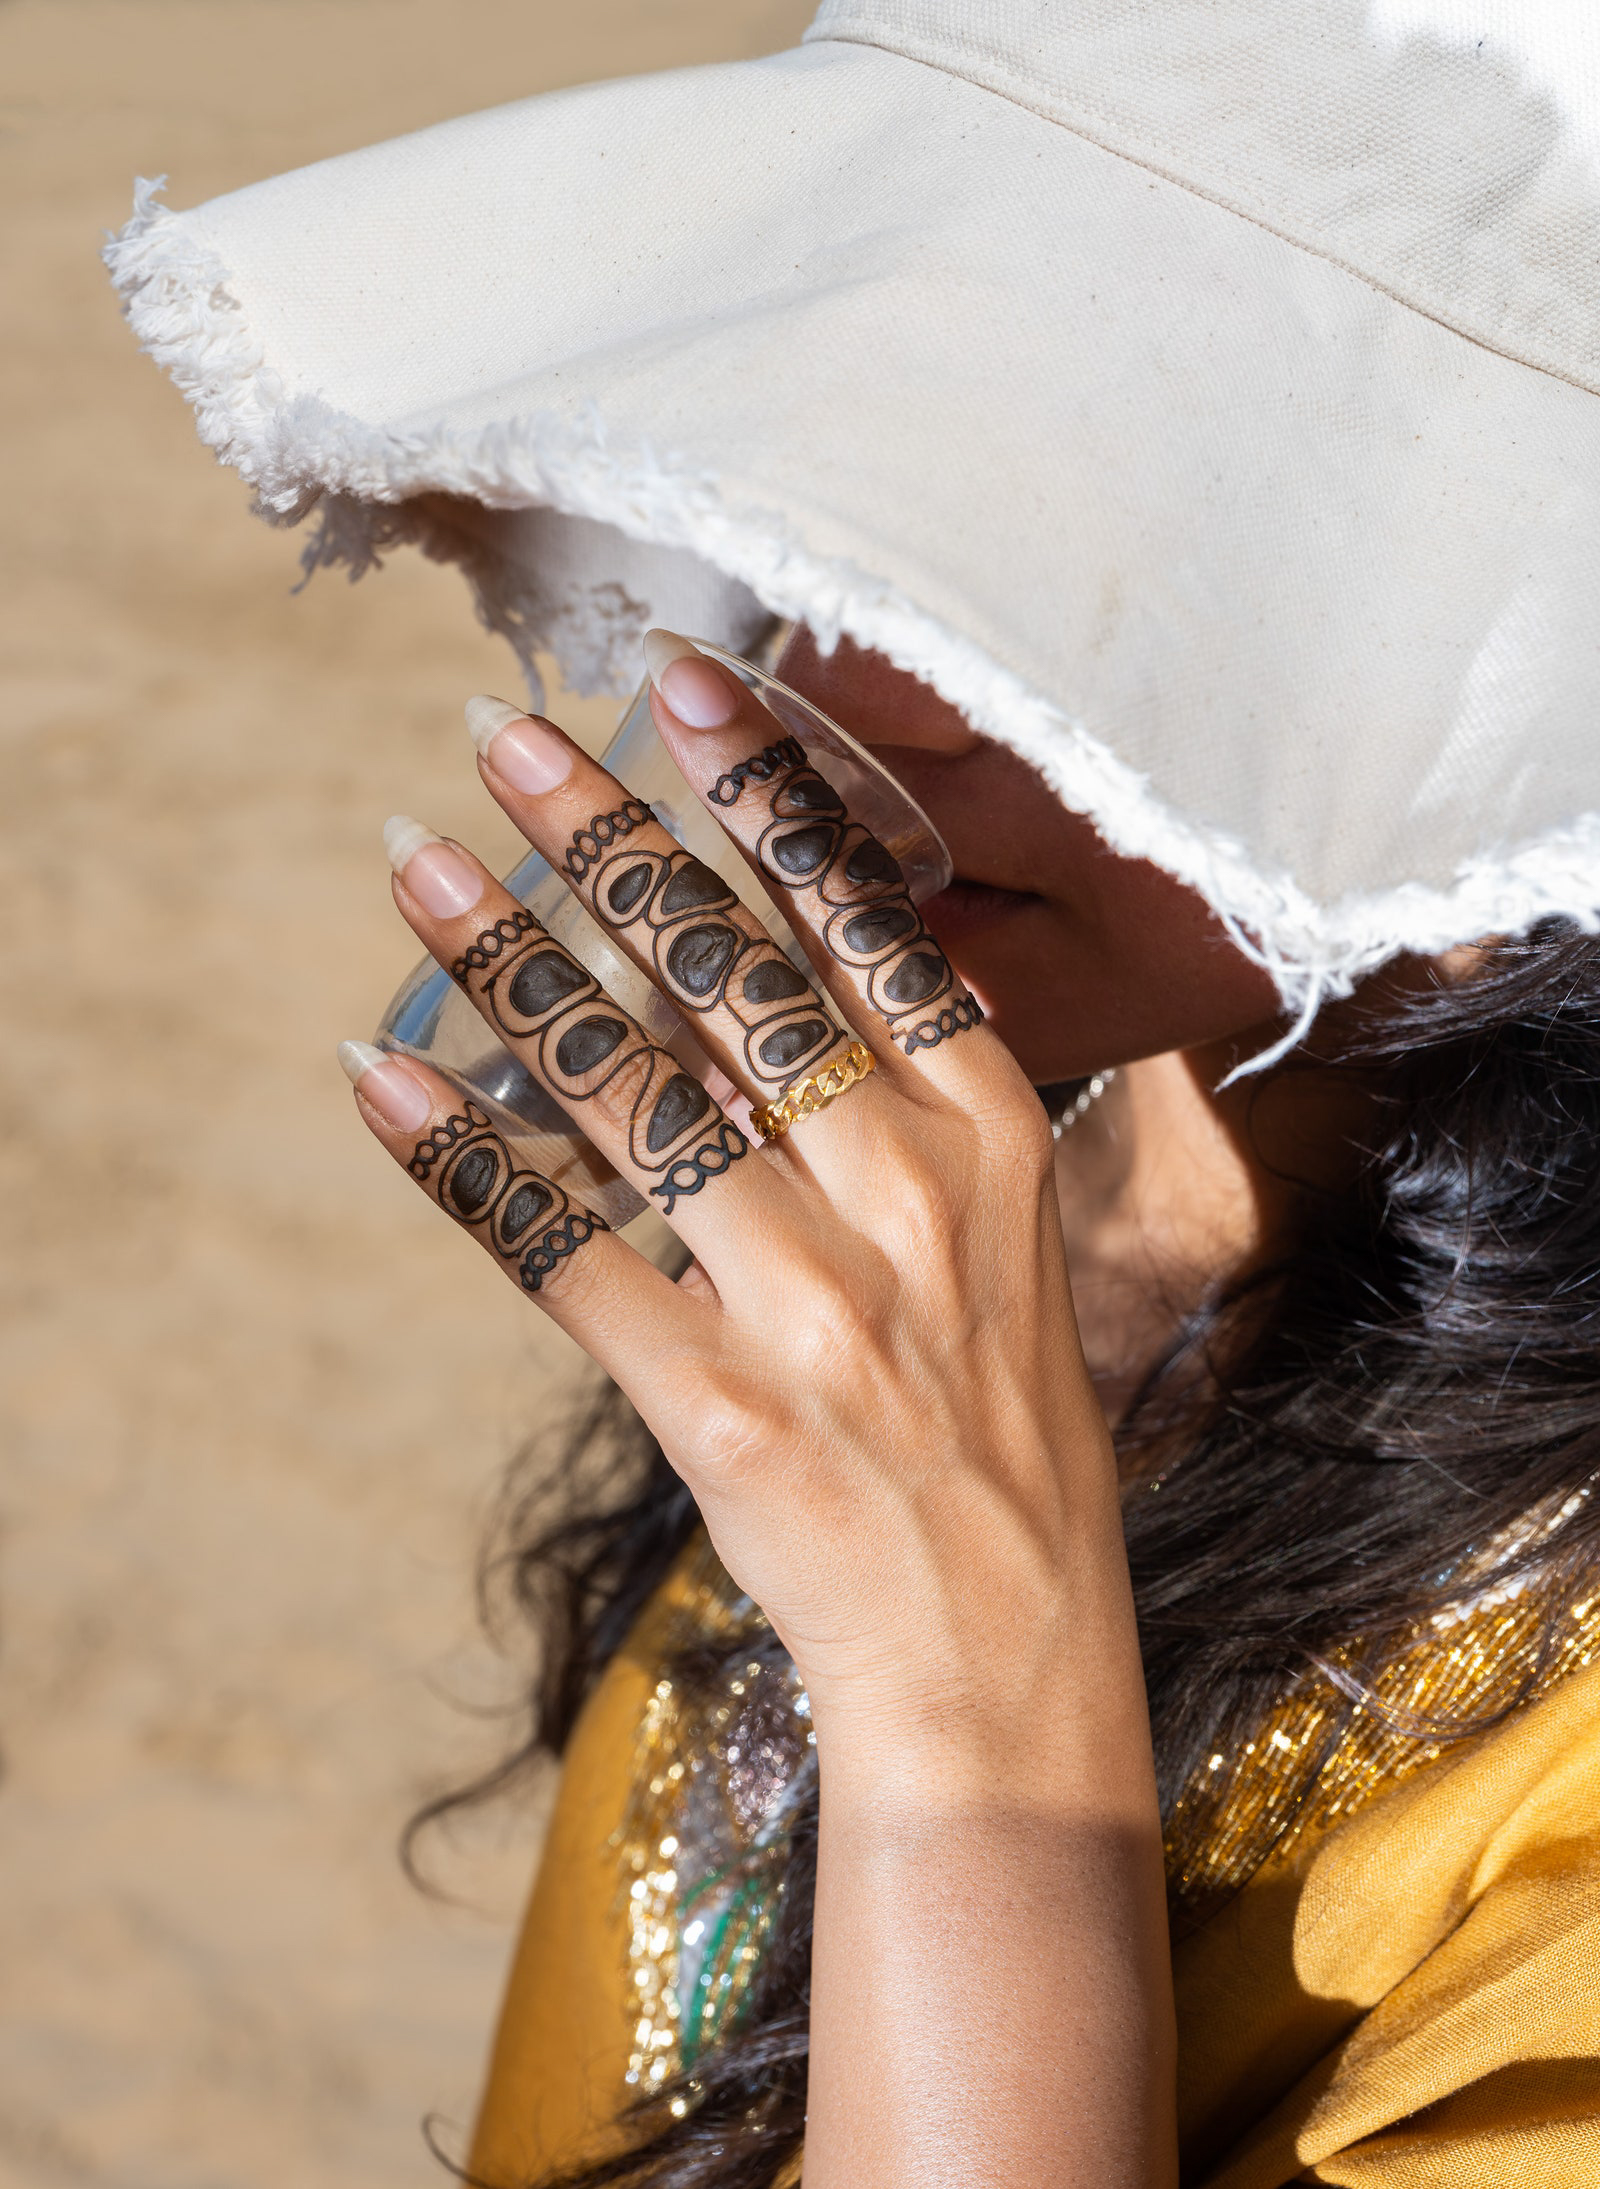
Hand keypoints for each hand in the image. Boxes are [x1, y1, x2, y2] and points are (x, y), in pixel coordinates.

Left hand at [342, 638, 1173, 2183]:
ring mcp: (815, 1295)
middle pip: (733, 976)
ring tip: (418, 866)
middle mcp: (908, 1192)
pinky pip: (568, 1249)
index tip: (683, 683)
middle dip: (608, 842)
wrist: (1009, 1652)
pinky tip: (382, 1079)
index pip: (871, 922)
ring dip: (507, 967)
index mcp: (993, 1135)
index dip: (771, 793)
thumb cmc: (1009, 1440)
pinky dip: (464, 1160)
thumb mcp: (1007, 1246)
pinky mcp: (720, 1398)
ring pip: (636, 1090)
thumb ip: (909, 1119)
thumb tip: (770, 986)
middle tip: (508, 737)